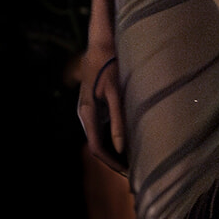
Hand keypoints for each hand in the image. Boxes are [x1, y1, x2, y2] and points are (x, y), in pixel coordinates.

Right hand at [78, 42, 125, 170]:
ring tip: (133, 161)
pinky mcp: (94, 107)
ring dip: (113, 151)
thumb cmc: (111, 65)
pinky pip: (101, 130)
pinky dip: (112, 140)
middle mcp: (84, 114)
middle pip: (96, 146)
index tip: (127, 173)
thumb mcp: (117, 92)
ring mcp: (88, 111)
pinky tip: (127, 143)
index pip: (96, 147)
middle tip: (133, 172)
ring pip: (98, 139)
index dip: (111, 163)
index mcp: (87, 113)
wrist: (101, 45)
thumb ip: (118, 120)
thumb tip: (121, 148)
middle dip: (113, 160)